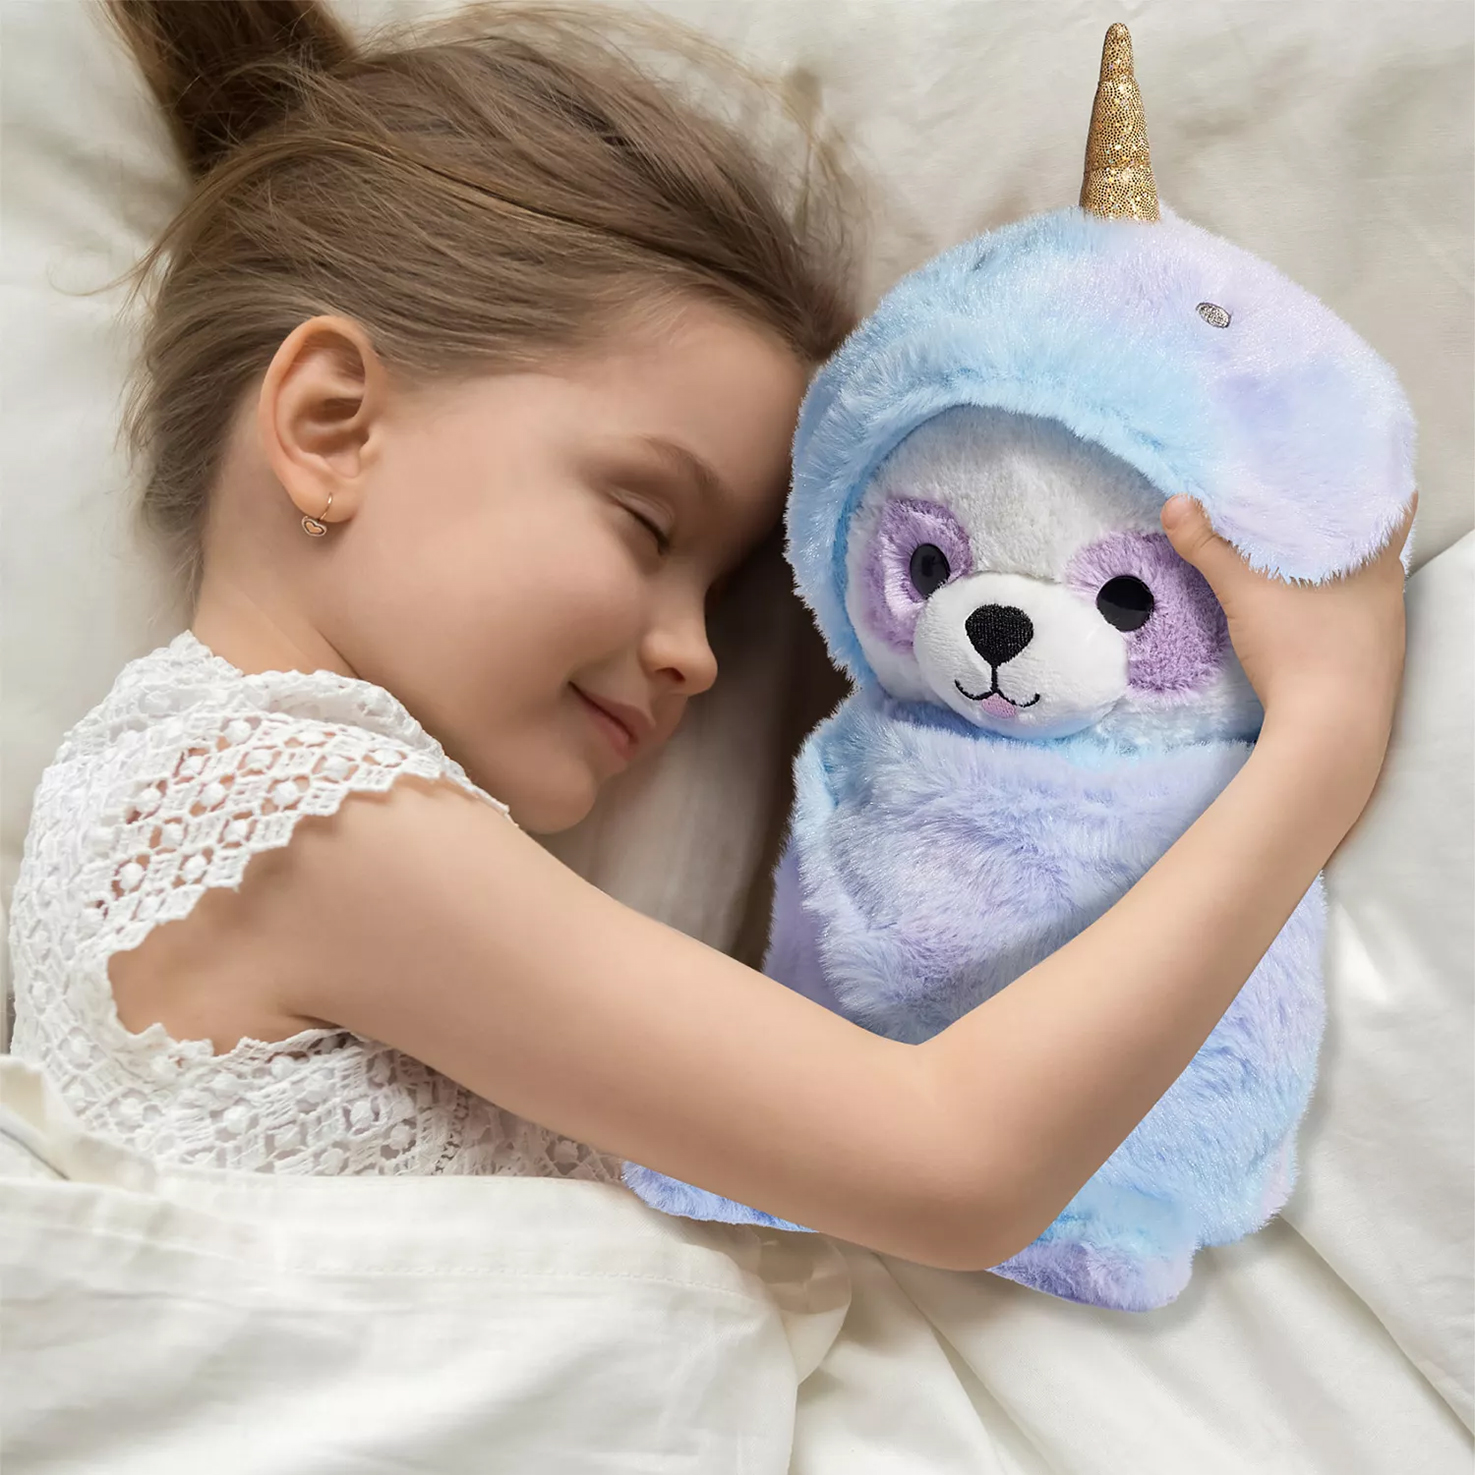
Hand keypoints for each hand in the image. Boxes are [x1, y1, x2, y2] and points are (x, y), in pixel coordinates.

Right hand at [1161, 493, 1414, 744]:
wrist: (1328, 732)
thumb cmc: (1301, 648)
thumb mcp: (1245, 591)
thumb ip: (1209, 547)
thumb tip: (1176, 504)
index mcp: (1378, 562)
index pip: (1389, 508)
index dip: (1365, 490)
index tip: (1334, 481)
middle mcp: (1390, 593)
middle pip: (1370, 548)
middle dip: (1335, 534)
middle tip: (1296, 518)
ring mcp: (1384, 632)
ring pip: (1361, 588)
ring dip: (1332, 576)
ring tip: (1294, 562)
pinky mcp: (1370, 665)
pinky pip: (1352, 623)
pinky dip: (1330, 612)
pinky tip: (1302, 617)